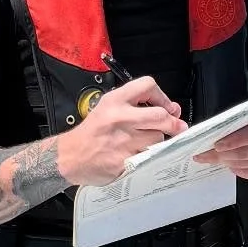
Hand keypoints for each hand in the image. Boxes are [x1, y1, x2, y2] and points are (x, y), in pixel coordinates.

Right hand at [58, 76, 182, 185]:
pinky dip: (148, 156)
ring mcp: (123, 140)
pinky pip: (149, 157)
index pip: (148, 86)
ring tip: (145, 142)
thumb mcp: (108, 108)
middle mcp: (120, 118)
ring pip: (157, 138)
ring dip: (157, 142)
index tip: (167, 107)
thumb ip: (137, 106)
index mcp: (115, 101)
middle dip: (173, 123)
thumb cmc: (91, 133)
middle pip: (160, 116)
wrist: (70, 156)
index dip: (163, 97)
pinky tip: (138, 155)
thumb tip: (172, 110)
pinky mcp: (125, 160)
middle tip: (176, 127)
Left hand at [195, 110, 247, 182]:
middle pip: (246, 154)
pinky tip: (229, 162)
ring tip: (213, 157)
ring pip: (243, 165)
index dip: (234, 141)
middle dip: (222, 155)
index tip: (216, 145)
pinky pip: (245, 174)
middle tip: (203, 154)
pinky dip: (234, 169)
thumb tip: (210, 135)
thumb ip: (238, 123)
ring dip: (225, 162)